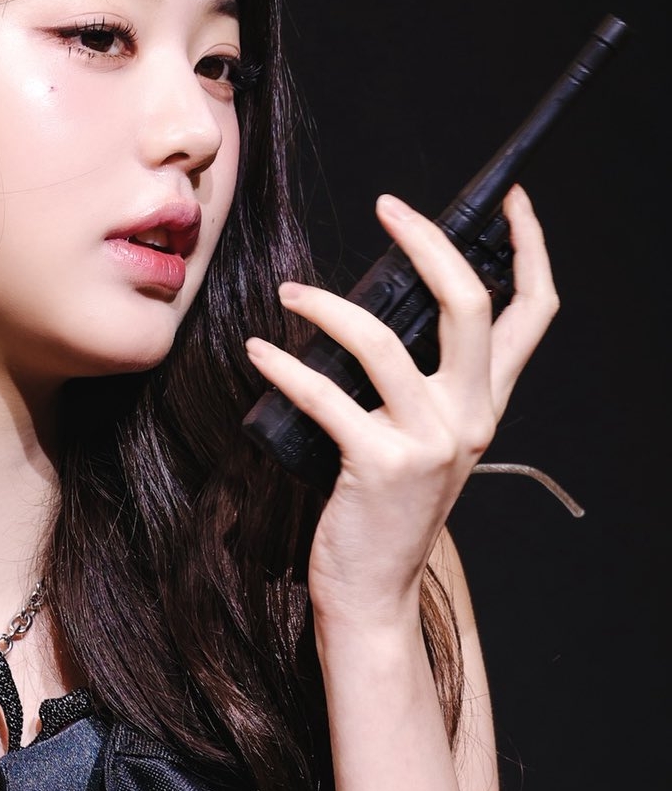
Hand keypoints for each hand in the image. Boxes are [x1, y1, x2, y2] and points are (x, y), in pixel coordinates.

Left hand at [245, 184, 558, 629]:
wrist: (371, 591)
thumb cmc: (380, 507)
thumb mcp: (420, 438)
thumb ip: (418, 380)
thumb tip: (375, 304)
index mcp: (485, 404)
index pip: (532, 313)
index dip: (529, 248)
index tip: (510, 199)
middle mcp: (470, 417)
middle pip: (468, 303)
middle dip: (429, 242)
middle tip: (388, 208)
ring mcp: (429, 442)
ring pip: (383, 341)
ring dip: (328, 305)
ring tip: (290, 293)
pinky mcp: (379, 465)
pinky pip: (325, 395)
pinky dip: (284, 366)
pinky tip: (258, 352)